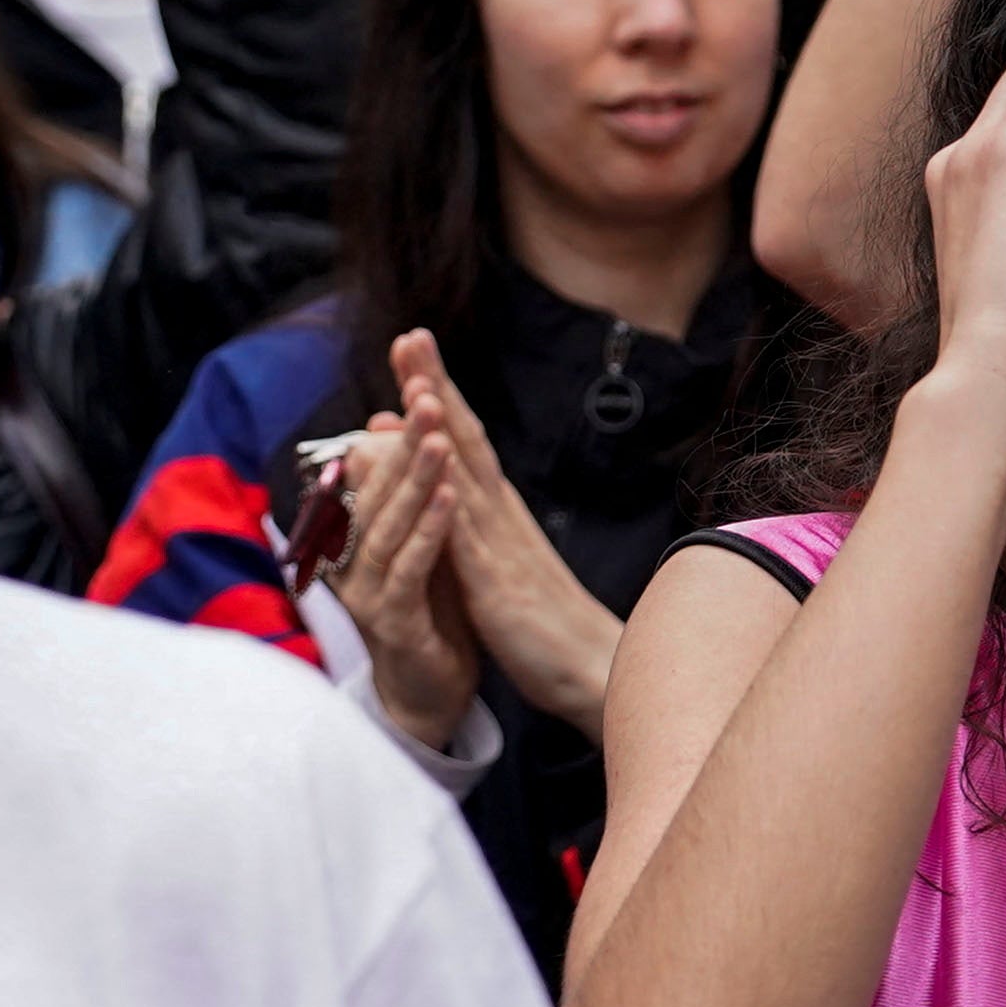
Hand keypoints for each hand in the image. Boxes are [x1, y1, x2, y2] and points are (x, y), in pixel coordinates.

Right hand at [328, 423, 487, 750]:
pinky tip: (450, 499)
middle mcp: (356, 557)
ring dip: (414, 479)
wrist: (431, 692)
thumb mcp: (422, 541)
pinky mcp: (392, 622)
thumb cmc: (430, 611)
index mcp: (363, 534)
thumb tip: (393, 425)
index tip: (410, 369)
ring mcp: (369, 590)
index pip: (376, 467)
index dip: (394, 420)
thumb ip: (411, 489)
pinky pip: (408, 570)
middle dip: (403, 439)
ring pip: (389, 525)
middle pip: (378, 489)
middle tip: (424, 391)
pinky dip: (429, 532)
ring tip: (436, 437)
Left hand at [387, 332, 628, 737]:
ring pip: (463, 472)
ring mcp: (500, 546)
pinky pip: (465, 536)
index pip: (463, 440)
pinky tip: (428, 468)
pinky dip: (445, 497)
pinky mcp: (496, 585)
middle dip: (436, 384)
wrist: (593, 671)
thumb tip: (439, 484)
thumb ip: (466, 524)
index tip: (413, 347)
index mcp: (498, 514)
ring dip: (440, 423)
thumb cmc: (545, 623)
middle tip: (412, 335)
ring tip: (418, 378)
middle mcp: (500, 517)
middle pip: (465, 438)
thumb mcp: (495, 563)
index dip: (437, 392)